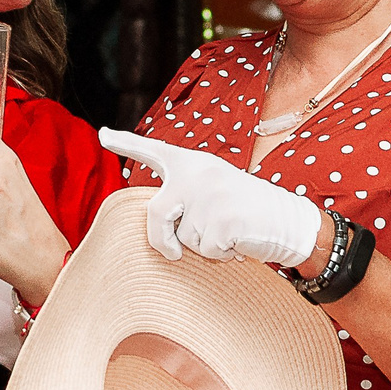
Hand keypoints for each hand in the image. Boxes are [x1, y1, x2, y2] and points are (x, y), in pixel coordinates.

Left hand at [99, 128, 322, 268]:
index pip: (153, 151)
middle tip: (174, 252)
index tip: (102, 135)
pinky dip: (221, 255)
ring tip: (228, 231)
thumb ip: (184, 197)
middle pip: (155, 213)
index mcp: (193, 164)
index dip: (126, 144)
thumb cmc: (247, 211)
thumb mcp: (214, 191)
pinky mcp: (222, 219)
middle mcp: (197, 173)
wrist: (288, 220)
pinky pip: (206, 250)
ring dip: (203, 246)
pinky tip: (238, 241)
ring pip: (183, 239)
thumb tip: (162, 231)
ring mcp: (210, 195)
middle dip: (161, 239)